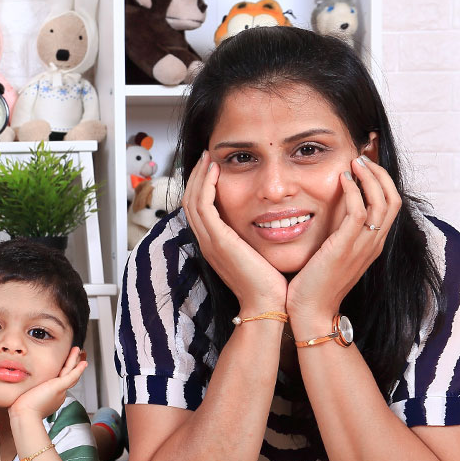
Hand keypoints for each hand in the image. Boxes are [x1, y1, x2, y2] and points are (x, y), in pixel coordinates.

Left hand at [8, 347, 87, 422]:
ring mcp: (60, 390)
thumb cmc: (22, 409)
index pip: (59, 381)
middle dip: (74, 366)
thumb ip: (28, 391)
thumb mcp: (26, 397)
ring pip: (70, 372)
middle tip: (79, 357)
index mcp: (51, 396)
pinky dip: (78, 369)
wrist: (24, 415)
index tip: (65, 365)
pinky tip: (83, 363)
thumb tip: (23, 390)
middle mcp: (58, 394)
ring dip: (75, 361)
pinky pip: (72, 376)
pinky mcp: (59, 387)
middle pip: (68, 376)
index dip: (64, 372)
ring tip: (79, 351)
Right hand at [182, 151, 286, 313]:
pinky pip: (203, 206)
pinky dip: (206, 186)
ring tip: (208, 158)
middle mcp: (207, 242)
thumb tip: (267, 221)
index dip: (201, 186)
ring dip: (198, 176)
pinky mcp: (217, 240)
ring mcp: (209, 241)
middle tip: (205, 156)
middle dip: (196, 176)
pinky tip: (215, 171)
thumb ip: (254, 238)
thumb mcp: (257, 255)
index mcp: (215, 245)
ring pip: (192, 200)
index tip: (212, 168)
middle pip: (190, 200)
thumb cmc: (269, 284)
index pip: (198, 209)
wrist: (267, 303)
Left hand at [286, 155, 400, 326]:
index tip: (366, 165)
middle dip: (380, 174)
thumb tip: (328, 213)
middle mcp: (373, 244)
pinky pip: (360, 213)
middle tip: (362, 158)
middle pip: (392, 200)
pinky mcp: (346, 248)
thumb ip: (336, 234)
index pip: (388, 206)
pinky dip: (355, 192)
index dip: (381, 182)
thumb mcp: (331, 254)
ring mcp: (362, 247)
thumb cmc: (314, 285)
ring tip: (355, 162)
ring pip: (382, 202)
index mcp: (371, 245)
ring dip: (370, 178)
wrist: (310, 311)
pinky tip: (342, 179)